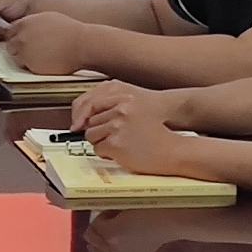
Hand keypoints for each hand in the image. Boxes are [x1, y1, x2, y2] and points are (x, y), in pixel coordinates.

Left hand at [4, 12, 98, 76]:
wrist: (81, 45)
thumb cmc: (71, 32)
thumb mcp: (48, 18)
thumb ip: (33, 23)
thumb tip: (26, 27)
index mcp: (25, 23)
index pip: (10, 31)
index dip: (17, 37)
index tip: (24, 40)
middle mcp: (22, 37)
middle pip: (10, 45)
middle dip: (19, 48)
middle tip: (34, 50)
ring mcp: (25, 52)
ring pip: (17, 58)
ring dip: (25, 58)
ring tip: (43, 56)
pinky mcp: (30, 66)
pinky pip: (27, 68)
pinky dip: (33, 66)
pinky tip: (46, 61)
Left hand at [68, 83, 203, 172]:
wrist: (173, 149)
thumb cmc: (156, 132)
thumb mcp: (136, 110)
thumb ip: (114, 108)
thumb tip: (84, 119)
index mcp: (124, 98)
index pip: (90, 103)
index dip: (81, 116)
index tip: (77, 125)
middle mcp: (119, 109)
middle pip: (90, 122)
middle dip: (98, 132)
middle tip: (114, 138)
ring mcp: (116, 126)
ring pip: (91, 136)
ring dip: (101, 143)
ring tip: (120, 145)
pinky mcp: (115, 143)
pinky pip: (98, 150)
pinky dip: (107, 154)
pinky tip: (122, 152)